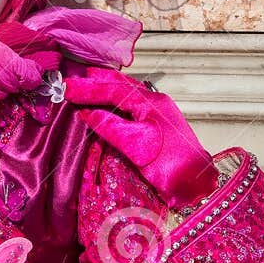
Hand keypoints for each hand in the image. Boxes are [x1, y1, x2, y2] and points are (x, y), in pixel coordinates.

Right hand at [67, 68, 218, 205]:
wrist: (196, 181)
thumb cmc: (170, 165)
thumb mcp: (137, 147)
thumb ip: (112, 128)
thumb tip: (86, 114)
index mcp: (150, 104)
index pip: (114, 90)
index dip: (89, 90)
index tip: (67, 90)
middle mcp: (155, 101)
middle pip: (120, 84)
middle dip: (95, 81)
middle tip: (71, 81)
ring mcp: (158, 110)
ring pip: (127, 90)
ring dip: (105, 86)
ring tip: (85, 84)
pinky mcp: (158, 121)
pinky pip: (132, 102)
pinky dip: (115, 99)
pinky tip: (106, 102)